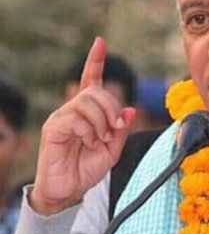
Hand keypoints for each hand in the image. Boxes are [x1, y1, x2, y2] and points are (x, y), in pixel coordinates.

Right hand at [30, 38, 136, 214]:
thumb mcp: (112, 149)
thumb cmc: (88, 169)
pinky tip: (88, 142)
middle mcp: (73, 110)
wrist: (69, 191)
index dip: (95, 61)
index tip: (100, 42)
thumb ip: (121, 130)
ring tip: (100, 139)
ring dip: (101, 121)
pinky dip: (89, 130)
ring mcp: (61, 118)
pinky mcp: (53, 128)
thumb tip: (129, 110)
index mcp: (88, 113)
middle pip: (95, 92)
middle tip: (113, 129)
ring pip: (87, 102)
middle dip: (111, 109)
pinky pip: (76, 118)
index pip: (91, 81)